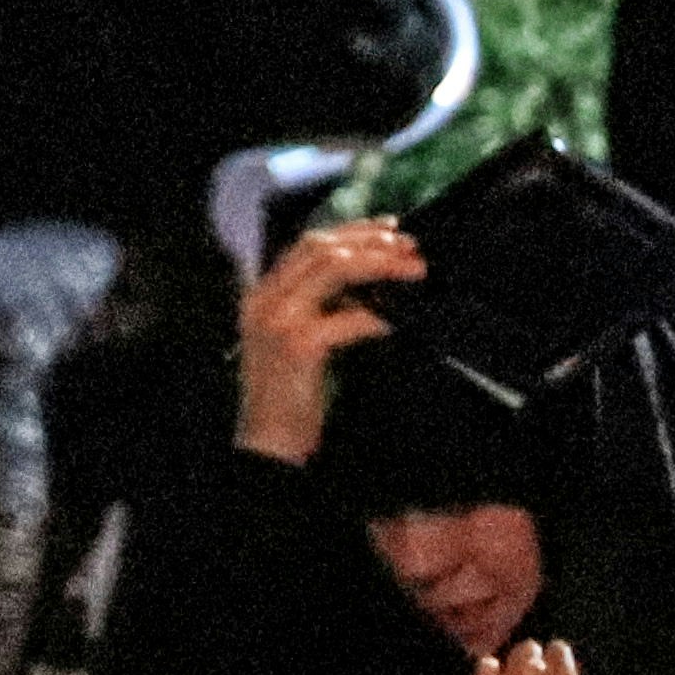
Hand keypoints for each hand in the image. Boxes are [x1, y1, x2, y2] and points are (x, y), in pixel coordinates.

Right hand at [238, 219, 423, 465]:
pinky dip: (377, 315)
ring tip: (411, 269)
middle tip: (409, 246)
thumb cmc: (288, 401)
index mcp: (262, 295)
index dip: (352, 231)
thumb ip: (321, 309)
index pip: (308, 244)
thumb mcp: (298, 343)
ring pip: (333, 268)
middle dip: (370, 240)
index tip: (389, 228)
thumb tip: (370, 285)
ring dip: (379, 264)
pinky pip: (347, 316)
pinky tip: (398, 320)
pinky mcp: (298, 345)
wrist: (267, 446)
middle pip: (320, 247)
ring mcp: (278, 320)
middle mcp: (264, 300)